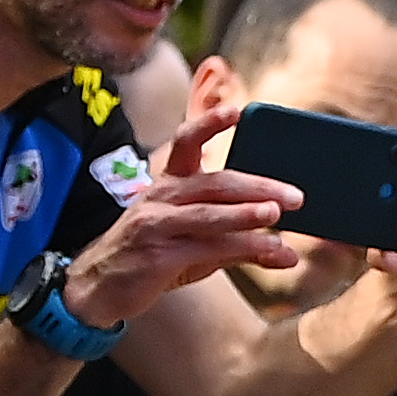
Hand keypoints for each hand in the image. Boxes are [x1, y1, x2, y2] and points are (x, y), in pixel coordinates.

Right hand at [62, 104, 306, 324]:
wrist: (100, 287)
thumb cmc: (155, 255)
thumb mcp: (196, 241)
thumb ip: (241, 242)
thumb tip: (290, 255)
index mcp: (169, 182)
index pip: (187, 141)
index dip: (210, 122)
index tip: (237, 109)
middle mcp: (161, 196)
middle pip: (214, 182)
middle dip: (257, 186)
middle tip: (296, 196)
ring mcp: (156, 224)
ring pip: (208, 213)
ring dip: (245, 214)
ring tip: (276, 213)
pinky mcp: (157, 255)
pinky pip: (205, 247)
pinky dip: (241, 248)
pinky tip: (269, 251)